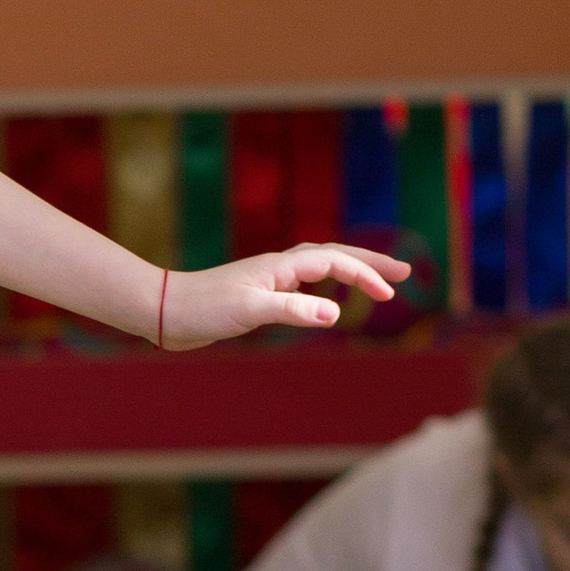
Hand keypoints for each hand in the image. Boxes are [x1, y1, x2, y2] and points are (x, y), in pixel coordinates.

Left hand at [158, 245, 407, 348]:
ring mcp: (270, 280)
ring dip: (351, 271)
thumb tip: (335, 314)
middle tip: (405, 273)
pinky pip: (304, 284)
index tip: (390, 294)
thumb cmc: (204, 309)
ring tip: (377, 282)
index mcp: (282, 266)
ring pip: (321, 267)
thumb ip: (292, 310)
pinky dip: (325, 286)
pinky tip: (326, 302)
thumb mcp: (251, 310)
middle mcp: (279, 267)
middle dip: (371, 263)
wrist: (165, 312)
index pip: (336, 263)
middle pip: (335, 256)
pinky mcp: (259, 295)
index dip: (366, 274)